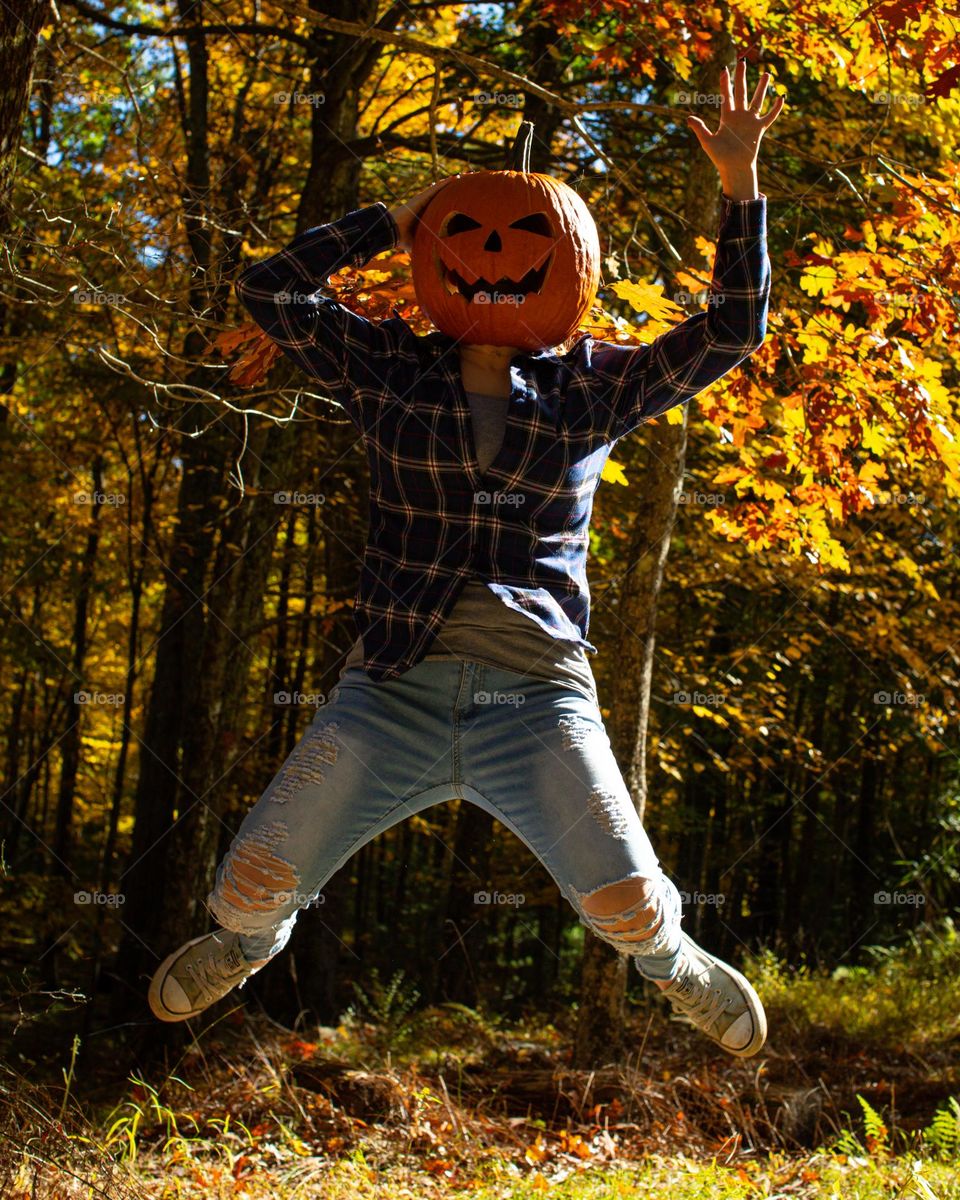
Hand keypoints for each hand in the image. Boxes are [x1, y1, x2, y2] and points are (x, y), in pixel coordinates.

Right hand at [388, 175, 462, 251]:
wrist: (394, 232)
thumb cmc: (404, 240)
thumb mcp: (421, 245)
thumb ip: (427, 250)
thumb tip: (432, 266)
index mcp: (427, 216)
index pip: (442, 208)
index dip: (451, 204)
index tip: (464, 202)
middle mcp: (427, 206)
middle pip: (444, 195)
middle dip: (455, 190)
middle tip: (469, 185)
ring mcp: (425, 200)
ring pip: (442, 189)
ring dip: (453, 183)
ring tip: (466, 176)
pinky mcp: (423, 197)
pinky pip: (437, 188)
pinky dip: (447, 183)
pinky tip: (457, 178)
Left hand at [685, 59, 784, 177]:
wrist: (734, 168)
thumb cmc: (720, 157)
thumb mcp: (708, 141)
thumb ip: (700, 128)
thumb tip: (688, 118)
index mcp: (726, 117)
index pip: (726, 96)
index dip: (725, 83)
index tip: (724, 69)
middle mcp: (739, 116)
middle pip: (741, 92)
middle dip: (741, 77)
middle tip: (743, 62)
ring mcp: (750, 121)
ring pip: (757, 100)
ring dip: (762, 87)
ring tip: (767, 74)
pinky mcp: (759, 129)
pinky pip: (770, 116)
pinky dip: (776, 108)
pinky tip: (781, 97)